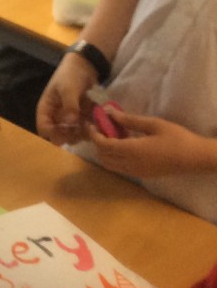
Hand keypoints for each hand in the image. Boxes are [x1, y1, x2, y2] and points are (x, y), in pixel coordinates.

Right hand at [36, 55, 97, 144]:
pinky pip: (85, 127)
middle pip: (59, 135)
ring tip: (91, 126)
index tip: (66, 131)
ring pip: (73, 134)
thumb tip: (71, 123)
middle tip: (81, 129)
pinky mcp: (81, 116)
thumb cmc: (70, 75)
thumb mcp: (68, 89)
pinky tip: (97, 123)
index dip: (52, 133)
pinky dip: (91, 128)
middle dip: (70, 135)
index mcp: (46, 109)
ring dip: (82, 133)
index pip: (44, 128)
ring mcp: (69, 118)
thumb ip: (70, 106)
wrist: (85, 66)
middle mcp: (56, 116)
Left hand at [88, 109, 216, 179]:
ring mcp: (135, 172)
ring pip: (109, 164)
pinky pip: (119, 168)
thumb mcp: (154, 124)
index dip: (94, 135)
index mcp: (132, 151)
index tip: (91, 124)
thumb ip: (129, 120)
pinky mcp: (140, 175)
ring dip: (104, 151)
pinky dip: (113, 157)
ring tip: (111, 136)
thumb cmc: (177, 138)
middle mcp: (130, 164)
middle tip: (99, 128)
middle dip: (97, 142)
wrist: (195, 158)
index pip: (103, 145)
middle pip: (102, 156)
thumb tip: (109, 112)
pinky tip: (122, 145)